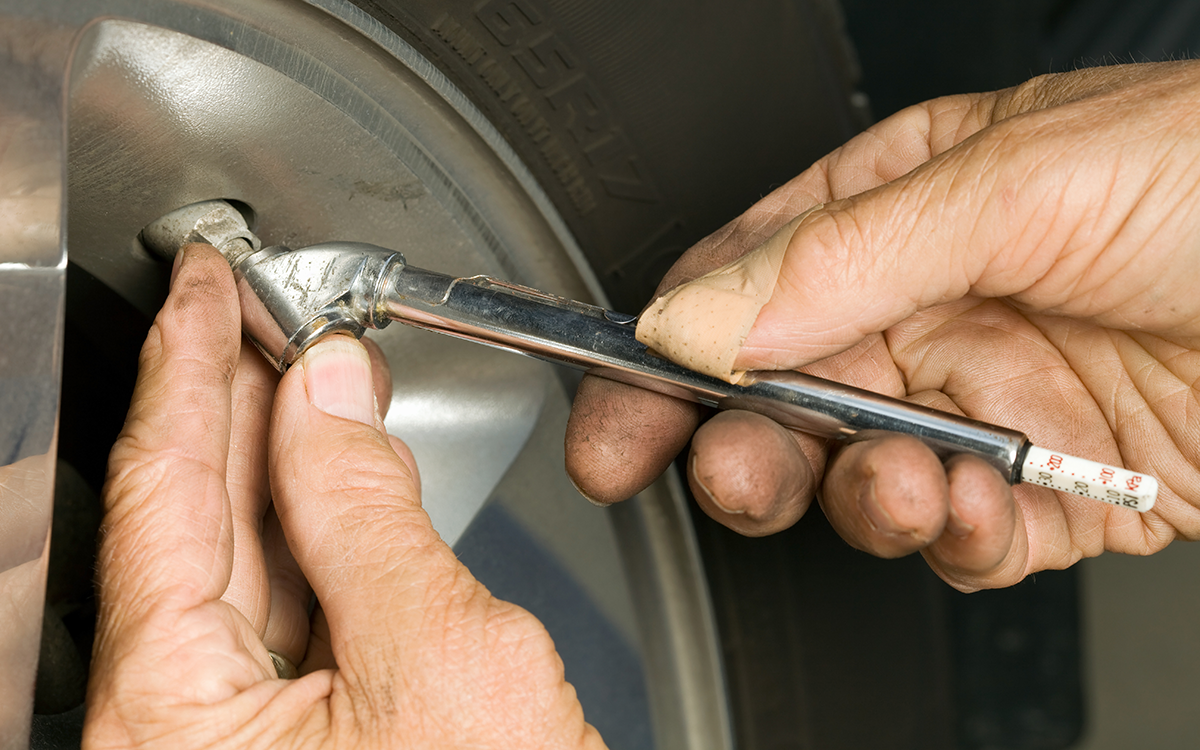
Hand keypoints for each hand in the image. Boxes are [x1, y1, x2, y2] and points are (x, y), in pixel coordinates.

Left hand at [85, 245, 603, 748]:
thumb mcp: (445, 662)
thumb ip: (372, 516)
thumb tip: (335, 395)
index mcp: (167, 719)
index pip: (156, 488)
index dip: (187, 366)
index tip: (201, 287)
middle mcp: (173, 732)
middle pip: (187, 518)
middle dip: (229, 398)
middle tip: (259, 308)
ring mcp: (233, 740)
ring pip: (241, 559)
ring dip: (279, 457)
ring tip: (305, 369)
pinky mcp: (298, 743)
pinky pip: (291, 610)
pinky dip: (323, 530)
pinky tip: (345, 478)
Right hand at [566, 61, 1199, 590]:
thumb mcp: (1019, 181)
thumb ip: (844, 256)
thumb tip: (700, 314)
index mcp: (902, 208)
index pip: (744, 281)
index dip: (669, 348)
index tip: (620, 404)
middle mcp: (934, 307)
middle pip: (783, 396)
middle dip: (739, 445)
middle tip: (726, 470)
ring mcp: (987, 404)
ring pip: (861, 476)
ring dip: (860, 494)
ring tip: (896, 483)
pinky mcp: (1049, 491)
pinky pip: (960, 536)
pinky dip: (951, 539)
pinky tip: (975, 509)